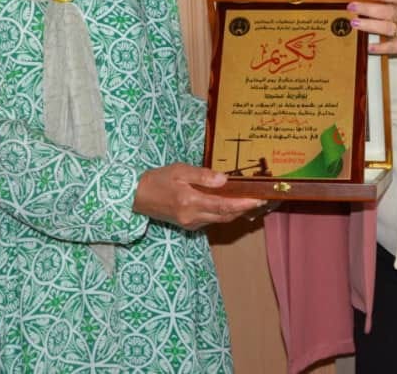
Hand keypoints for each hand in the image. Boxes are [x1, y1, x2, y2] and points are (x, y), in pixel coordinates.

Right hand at [133, 163, 265, 229]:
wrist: (137, 196)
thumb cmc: (158, 179)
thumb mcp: (179, 170)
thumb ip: (203, 176)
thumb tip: (224, 180)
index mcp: (190, 202)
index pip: (223, 205)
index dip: (243, 204)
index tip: (258, 199)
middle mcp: (192, 216)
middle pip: (225, 215)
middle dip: (244, 209)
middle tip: (260, 199)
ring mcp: (190, 223)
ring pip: (219, 219)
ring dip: (235, 212)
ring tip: (249, 201)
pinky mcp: (188, 225)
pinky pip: (211, 220)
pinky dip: (223, 213)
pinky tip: (229, 204)